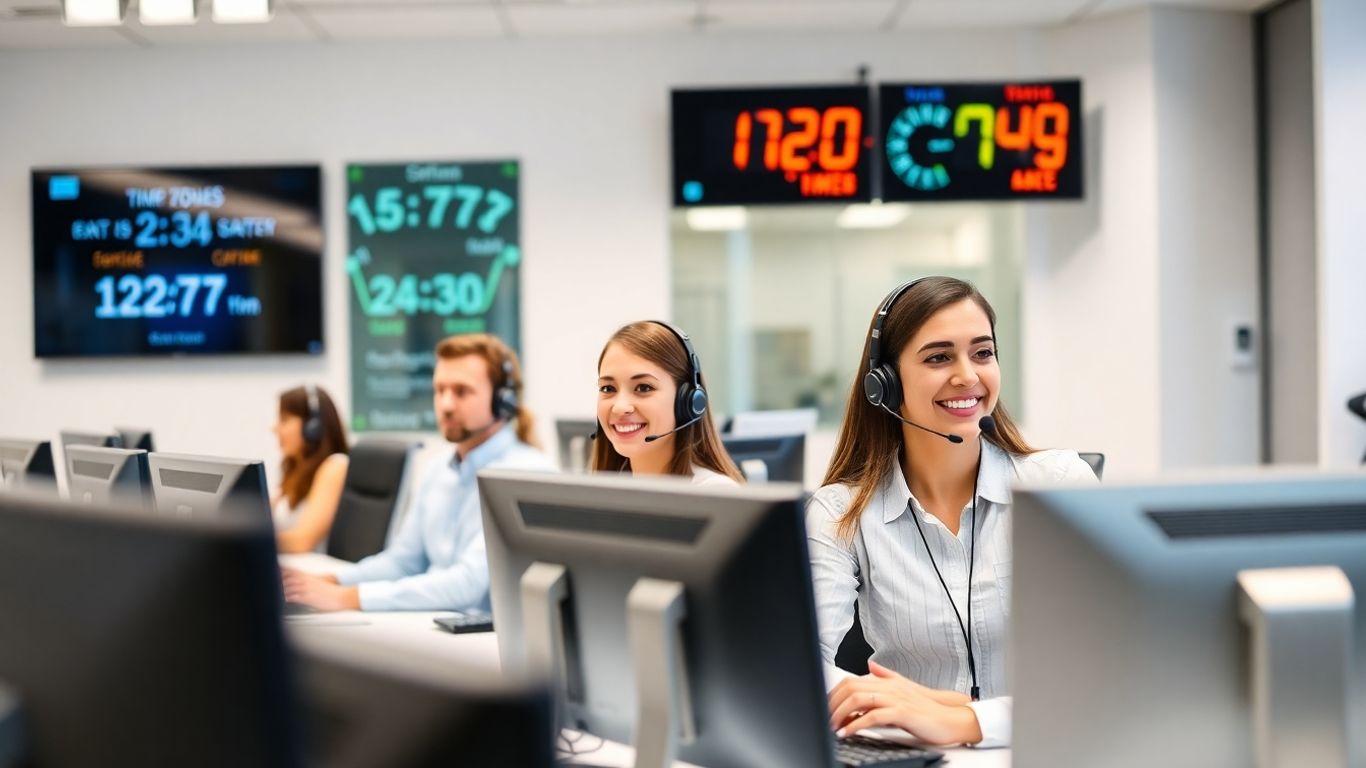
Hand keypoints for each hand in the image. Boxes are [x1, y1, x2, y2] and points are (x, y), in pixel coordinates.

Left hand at [281, 568, 358, 611]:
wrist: (342, 596)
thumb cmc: (334, 592)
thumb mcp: (323, 583)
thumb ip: (312, 582)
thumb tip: (308, 584)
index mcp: (310, 577)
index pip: (293, 572)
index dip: (284, 572)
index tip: (276, 572)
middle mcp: (307, 582)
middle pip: (289, 579)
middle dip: (280, 580)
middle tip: (272, 581)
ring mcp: (307, 589)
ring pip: (290, 587)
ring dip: (282, 589)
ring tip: (276, 592)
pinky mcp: (308, 598)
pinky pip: (295, 597)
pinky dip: (288, 597)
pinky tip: (285, 599)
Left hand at [829, 662, 982, 745]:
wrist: (949, 718)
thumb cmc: (926, 708)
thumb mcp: (903, 688)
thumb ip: (886, 677)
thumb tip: (871, 666)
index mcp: (885, 681)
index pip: (850, 681)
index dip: (833, 693)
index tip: (824, 706)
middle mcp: (888, 686)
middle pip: (850, 688)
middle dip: (832, 703)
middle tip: (823, 718)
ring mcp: (895, 698)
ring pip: (859, 699)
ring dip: (841, 714)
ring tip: (832, 726)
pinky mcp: (902, 712)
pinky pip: (873, 716)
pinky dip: (856, 725)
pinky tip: (848, 732)